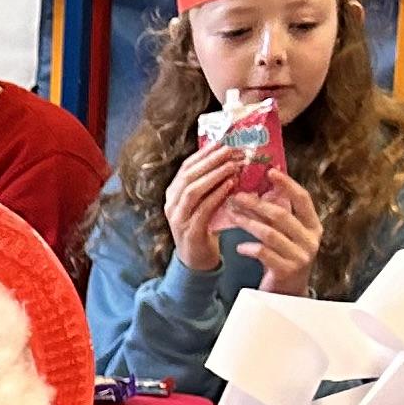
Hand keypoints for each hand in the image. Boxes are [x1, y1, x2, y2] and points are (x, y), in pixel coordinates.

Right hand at [161, 141, 247, 270]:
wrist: (196, 262)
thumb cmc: (204, 229)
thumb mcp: (203, 204)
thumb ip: (210, 186)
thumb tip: (230, 161)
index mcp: (173, 195)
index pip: (186, 168)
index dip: (203, 153)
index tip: (222, 142)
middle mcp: (171, 205)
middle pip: (188, 176)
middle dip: (210, 160)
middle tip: (230, 150)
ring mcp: (178, 219)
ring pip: (193, 190)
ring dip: (214, 175)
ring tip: (232, 165)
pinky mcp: (189, 232)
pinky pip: (203, 209)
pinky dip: (217, 195)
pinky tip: (230, 186)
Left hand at [238, 170, 325, 296]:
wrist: (287, 293)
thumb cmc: (284, 258)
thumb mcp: (286, 235)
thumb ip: (279, 214)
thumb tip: (258, 187)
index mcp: (313, 226)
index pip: (302, 199)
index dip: (287, 184)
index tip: (270, 171)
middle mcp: (310, 239)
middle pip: (281, 215)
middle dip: (256, 203)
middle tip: (236, 195)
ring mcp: (300, 256)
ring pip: (270, 233)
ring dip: (248, 222)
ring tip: (232, 216)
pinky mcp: (287, 270)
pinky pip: (264, 254)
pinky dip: (249, 248)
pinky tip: (238, 247)